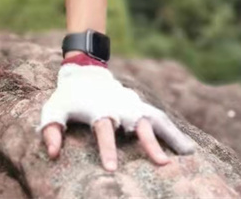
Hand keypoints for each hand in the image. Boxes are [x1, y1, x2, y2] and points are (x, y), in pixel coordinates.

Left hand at [38, 64, 195, 170]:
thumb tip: (53, 154)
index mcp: (98, 110)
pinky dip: (174, 132)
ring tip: (187, 155)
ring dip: (170, 136)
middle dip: (148, 143)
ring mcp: (133, 105)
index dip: (108, 148)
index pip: (104, 130)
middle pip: (137, 124)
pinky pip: (161, 119)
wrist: (85, 71)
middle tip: (161, 164)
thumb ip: (52, 130)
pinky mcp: (141, 105)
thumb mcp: (55, 109)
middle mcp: (120, 107)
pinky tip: (189, 149)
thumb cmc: (69, 96)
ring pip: (155, 119)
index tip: (112, 168)